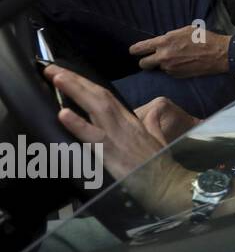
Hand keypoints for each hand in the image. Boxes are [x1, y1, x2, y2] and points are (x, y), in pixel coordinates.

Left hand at [45, 66, 189, 208]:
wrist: (167, 182)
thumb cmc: (161, 164)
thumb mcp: (158, 140)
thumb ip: (153, 124)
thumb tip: (153, 113)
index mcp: (131, 121)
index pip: (106, 96)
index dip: (86, 83)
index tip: (67, 73)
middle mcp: (123, 124)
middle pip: (98, 96)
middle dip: (75, 81)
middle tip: (51, 69)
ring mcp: (116, 137)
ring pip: (95, 108)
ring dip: (75, 91)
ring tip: (56, 78)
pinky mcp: (111, 154)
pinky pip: (92, 137)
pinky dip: (78, 124)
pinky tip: (63, 114)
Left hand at [129, 26, 229, 77]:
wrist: (219, 54)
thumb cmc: (204, 38)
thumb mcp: (185, 30)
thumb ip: (170, 36)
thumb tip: (162, 41)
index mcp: (164, 42)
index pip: (140, 48)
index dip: (134, 50)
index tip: (133, 51)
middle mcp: (164, 57)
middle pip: (143, 64)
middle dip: (145, 61)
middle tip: (151, 59)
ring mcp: (170, 68)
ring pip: (158, 68)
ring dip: (162, 65)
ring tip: (175, 59)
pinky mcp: (177, 76)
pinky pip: (169, 73)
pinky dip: (173, 69)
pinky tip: (183, 63)